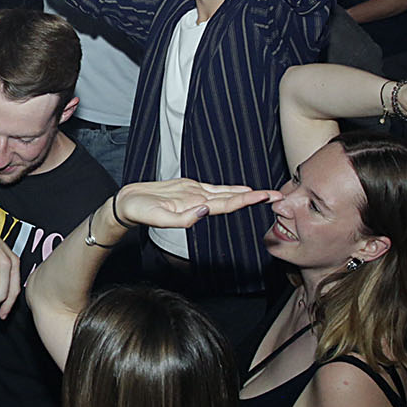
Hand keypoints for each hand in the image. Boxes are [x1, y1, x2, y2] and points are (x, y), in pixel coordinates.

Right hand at [113, 179, 278, 230]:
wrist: (127, 204)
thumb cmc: (139, 212)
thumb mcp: (157, 217)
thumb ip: (182, 218)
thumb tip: (206, 210)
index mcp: (195, 209)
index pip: (227, 205)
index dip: (247, 200)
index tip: (265, 197)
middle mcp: (200, 203)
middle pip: (232, 199)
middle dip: (255, 198)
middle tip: (279, 196)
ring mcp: (195, 195)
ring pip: (226, 194)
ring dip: (247, 194)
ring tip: (267, 194)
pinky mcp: (188, 188)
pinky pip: (214, 188)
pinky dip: (230, 189)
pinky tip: (242, 189)